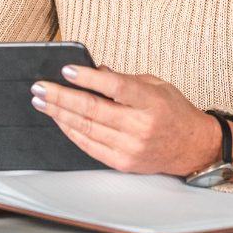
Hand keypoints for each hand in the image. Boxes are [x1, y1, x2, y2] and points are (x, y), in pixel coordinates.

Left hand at [30, 65, 221, 175]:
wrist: (193, 148)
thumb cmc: (175, 113)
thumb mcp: (156, 86)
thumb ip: (125, 79)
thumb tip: (95, 70)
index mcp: (151, 101)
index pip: (114, 86)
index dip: (88, 78)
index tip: (66, 70)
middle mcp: (140, 125)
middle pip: (92, 109)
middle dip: (61, 97)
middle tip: (40, 87)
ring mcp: (130, 146)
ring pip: (86, 128)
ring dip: (59, 113)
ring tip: (41, 101)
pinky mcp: (123, 162)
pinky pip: (89, 146)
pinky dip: (71, 132)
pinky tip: (59, 120)